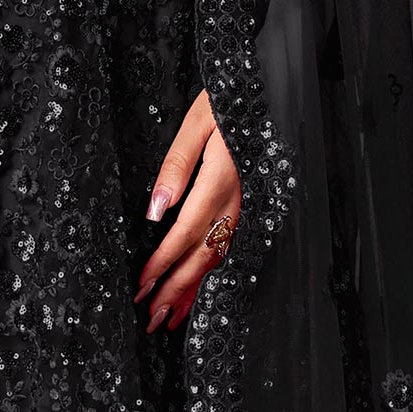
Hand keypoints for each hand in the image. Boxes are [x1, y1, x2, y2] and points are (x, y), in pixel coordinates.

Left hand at [135, 90, 240, 331]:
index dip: (162, 265)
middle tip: (151, 322)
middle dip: (175, 292)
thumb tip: (155, 211)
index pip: (185, 234)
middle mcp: (237, 201)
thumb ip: (176, 167)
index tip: (141, 288)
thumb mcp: (197, 123)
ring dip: (193, 291)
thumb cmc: (228, 101)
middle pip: (202, 257)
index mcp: (220, 181)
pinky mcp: (250, 205)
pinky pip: (229, 247)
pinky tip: (197, 289)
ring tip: (170, 320)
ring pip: (218, 258)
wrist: (271, 89)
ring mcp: (247, 206)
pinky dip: (211, 273)